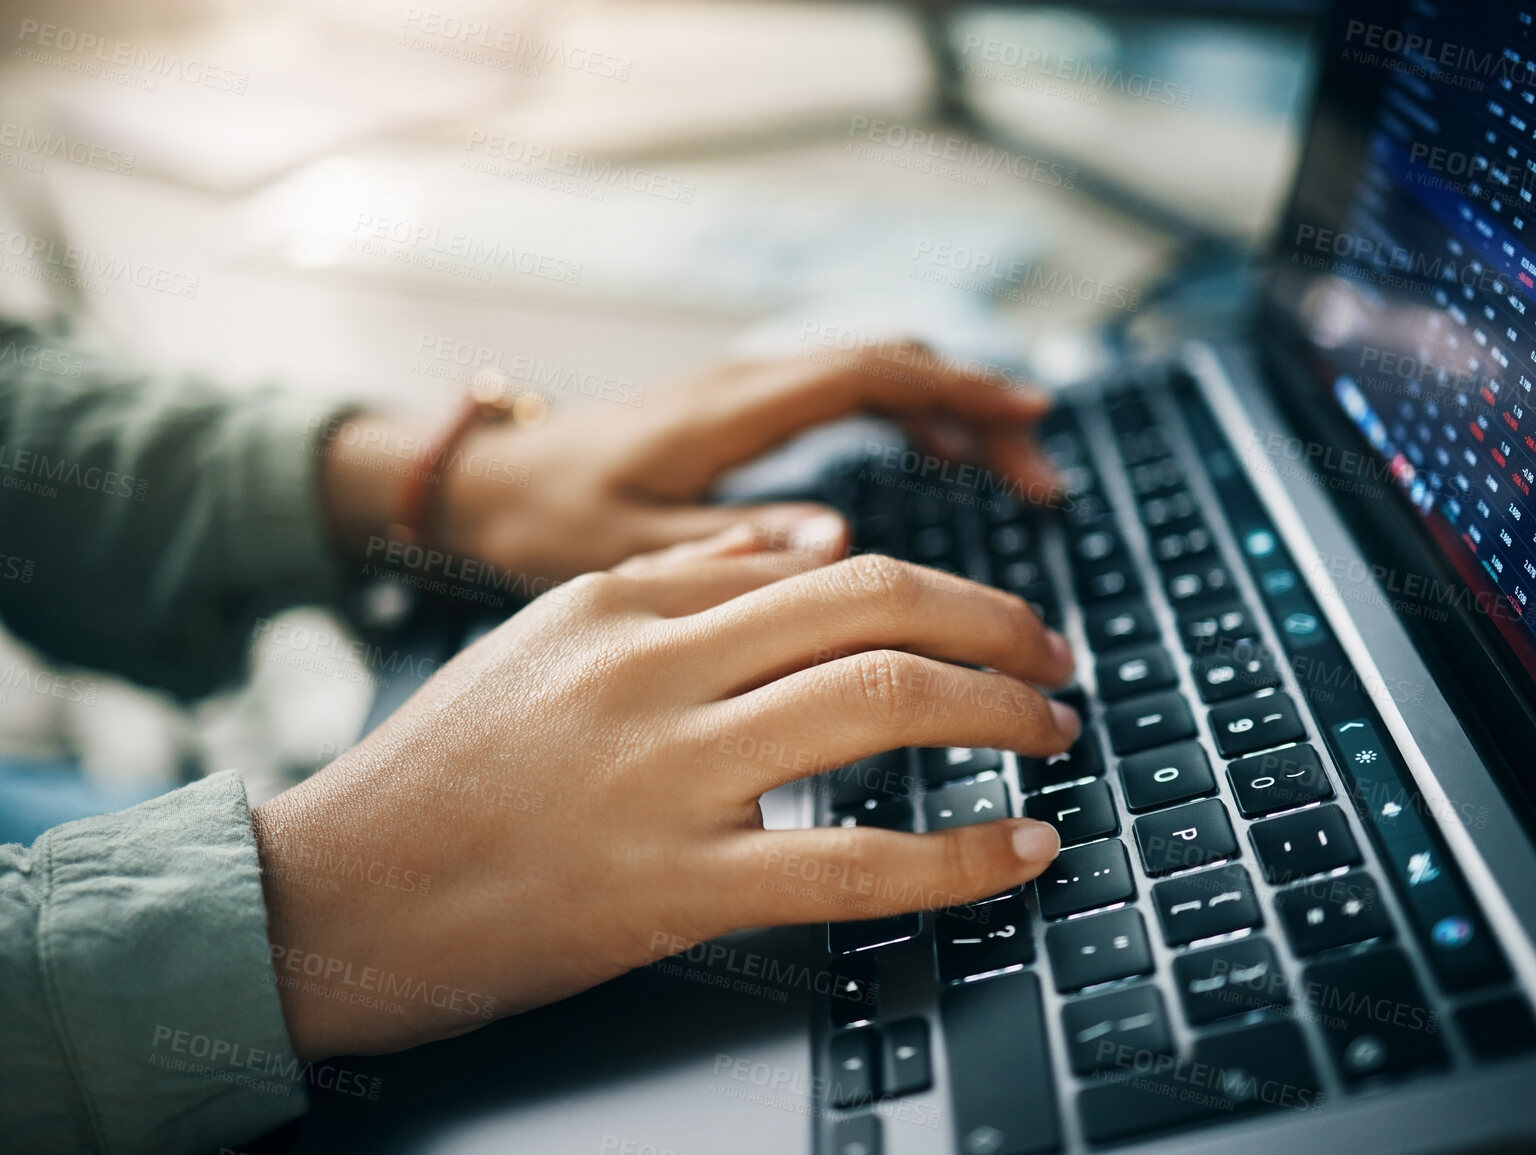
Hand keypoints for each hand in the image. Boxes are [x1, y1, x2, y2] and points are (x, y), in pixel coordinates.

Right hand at [253, 527, 1075, 1059]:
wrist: (329, 895)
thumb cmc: (440, 772)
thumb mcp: (544, 642)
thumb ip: (671, 590)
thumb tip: (790, 551)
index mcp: (625, 604)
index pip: (827, 566)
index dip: (942, 592)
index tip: (997, 625)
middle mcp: (652, 667)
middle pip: (873, 604)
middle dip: (996, 627)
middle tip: (1056, 661)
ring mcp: (663, 775)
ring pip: (879, 703)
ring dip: (998, 711)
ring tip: (1052, 732)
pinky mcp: (670, 889)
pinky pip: (852, 864)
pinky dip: (960, 856)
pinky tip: (1022, 850)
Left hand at [319, 342, 1058, 582]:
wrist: (484, 479)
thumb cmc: (546, 518)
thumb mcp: (627, 551)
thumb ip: (730, 548)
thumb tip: (839, 547)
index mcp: (732, 409)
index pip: (872, 374)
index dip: (961, 392)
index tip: (1032, 424)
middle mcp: (749, 383)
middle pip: (893, 364)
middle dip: (979, 406)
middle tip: (1042, 476)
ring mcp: (748, 390)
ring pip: (876, 374)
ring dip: (951, 412)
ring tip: (1013, 476)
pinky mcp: (743, 410)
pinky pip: (847, 392)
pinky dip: (909, 418)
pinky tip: (936, 463)